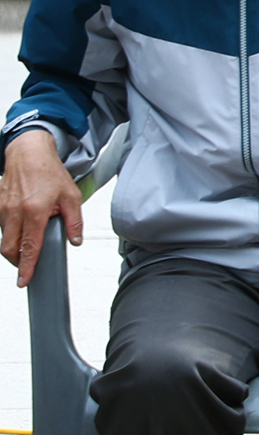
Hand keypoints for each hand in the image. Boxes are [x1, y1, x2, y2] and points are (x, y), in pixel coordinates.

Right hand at [0, 129, 81, 288]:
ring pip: (4, 238)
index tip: (24, 281)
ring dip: (14, 247)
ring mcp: (2, 208)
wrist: (28, 153)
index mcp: (36, 211)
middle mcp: (15, 212)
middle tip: (27, 265)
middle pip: (10, 248)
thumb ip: (74, 221)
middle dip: (18, 261)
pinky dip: (9, 233)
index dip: (27, 267)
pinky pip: (0, 226)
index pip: (30, 246)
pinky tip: (21, 227)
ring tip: (28, 244)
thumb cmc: (49, 172)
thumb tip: (75, 241)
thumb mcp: (71, 196)